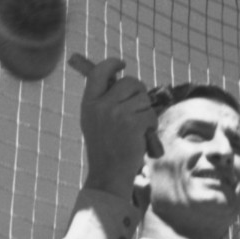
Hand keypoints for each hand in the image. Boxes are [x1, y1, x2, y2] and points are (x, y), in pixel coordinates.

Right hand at [79, 58, 159, 207]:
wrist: (109, 175)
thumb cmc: (106, 147)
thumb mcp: (95, 120)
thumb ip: (102, 98)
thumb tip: (112, 74)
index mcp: (88, 104)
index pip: (98, 72)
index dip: (112, 63)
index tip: (121, 63)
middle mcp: (101, 106)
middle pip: (130, 82)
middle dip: (138, 93)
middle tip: (135, 110)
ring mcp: (117, 114)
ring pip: (144, 98)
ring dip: (145, 112)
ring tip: (134, 130)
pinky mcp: (133, 123)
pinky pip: (150, 114)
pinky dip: (150, 126)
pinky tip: (140, 139)